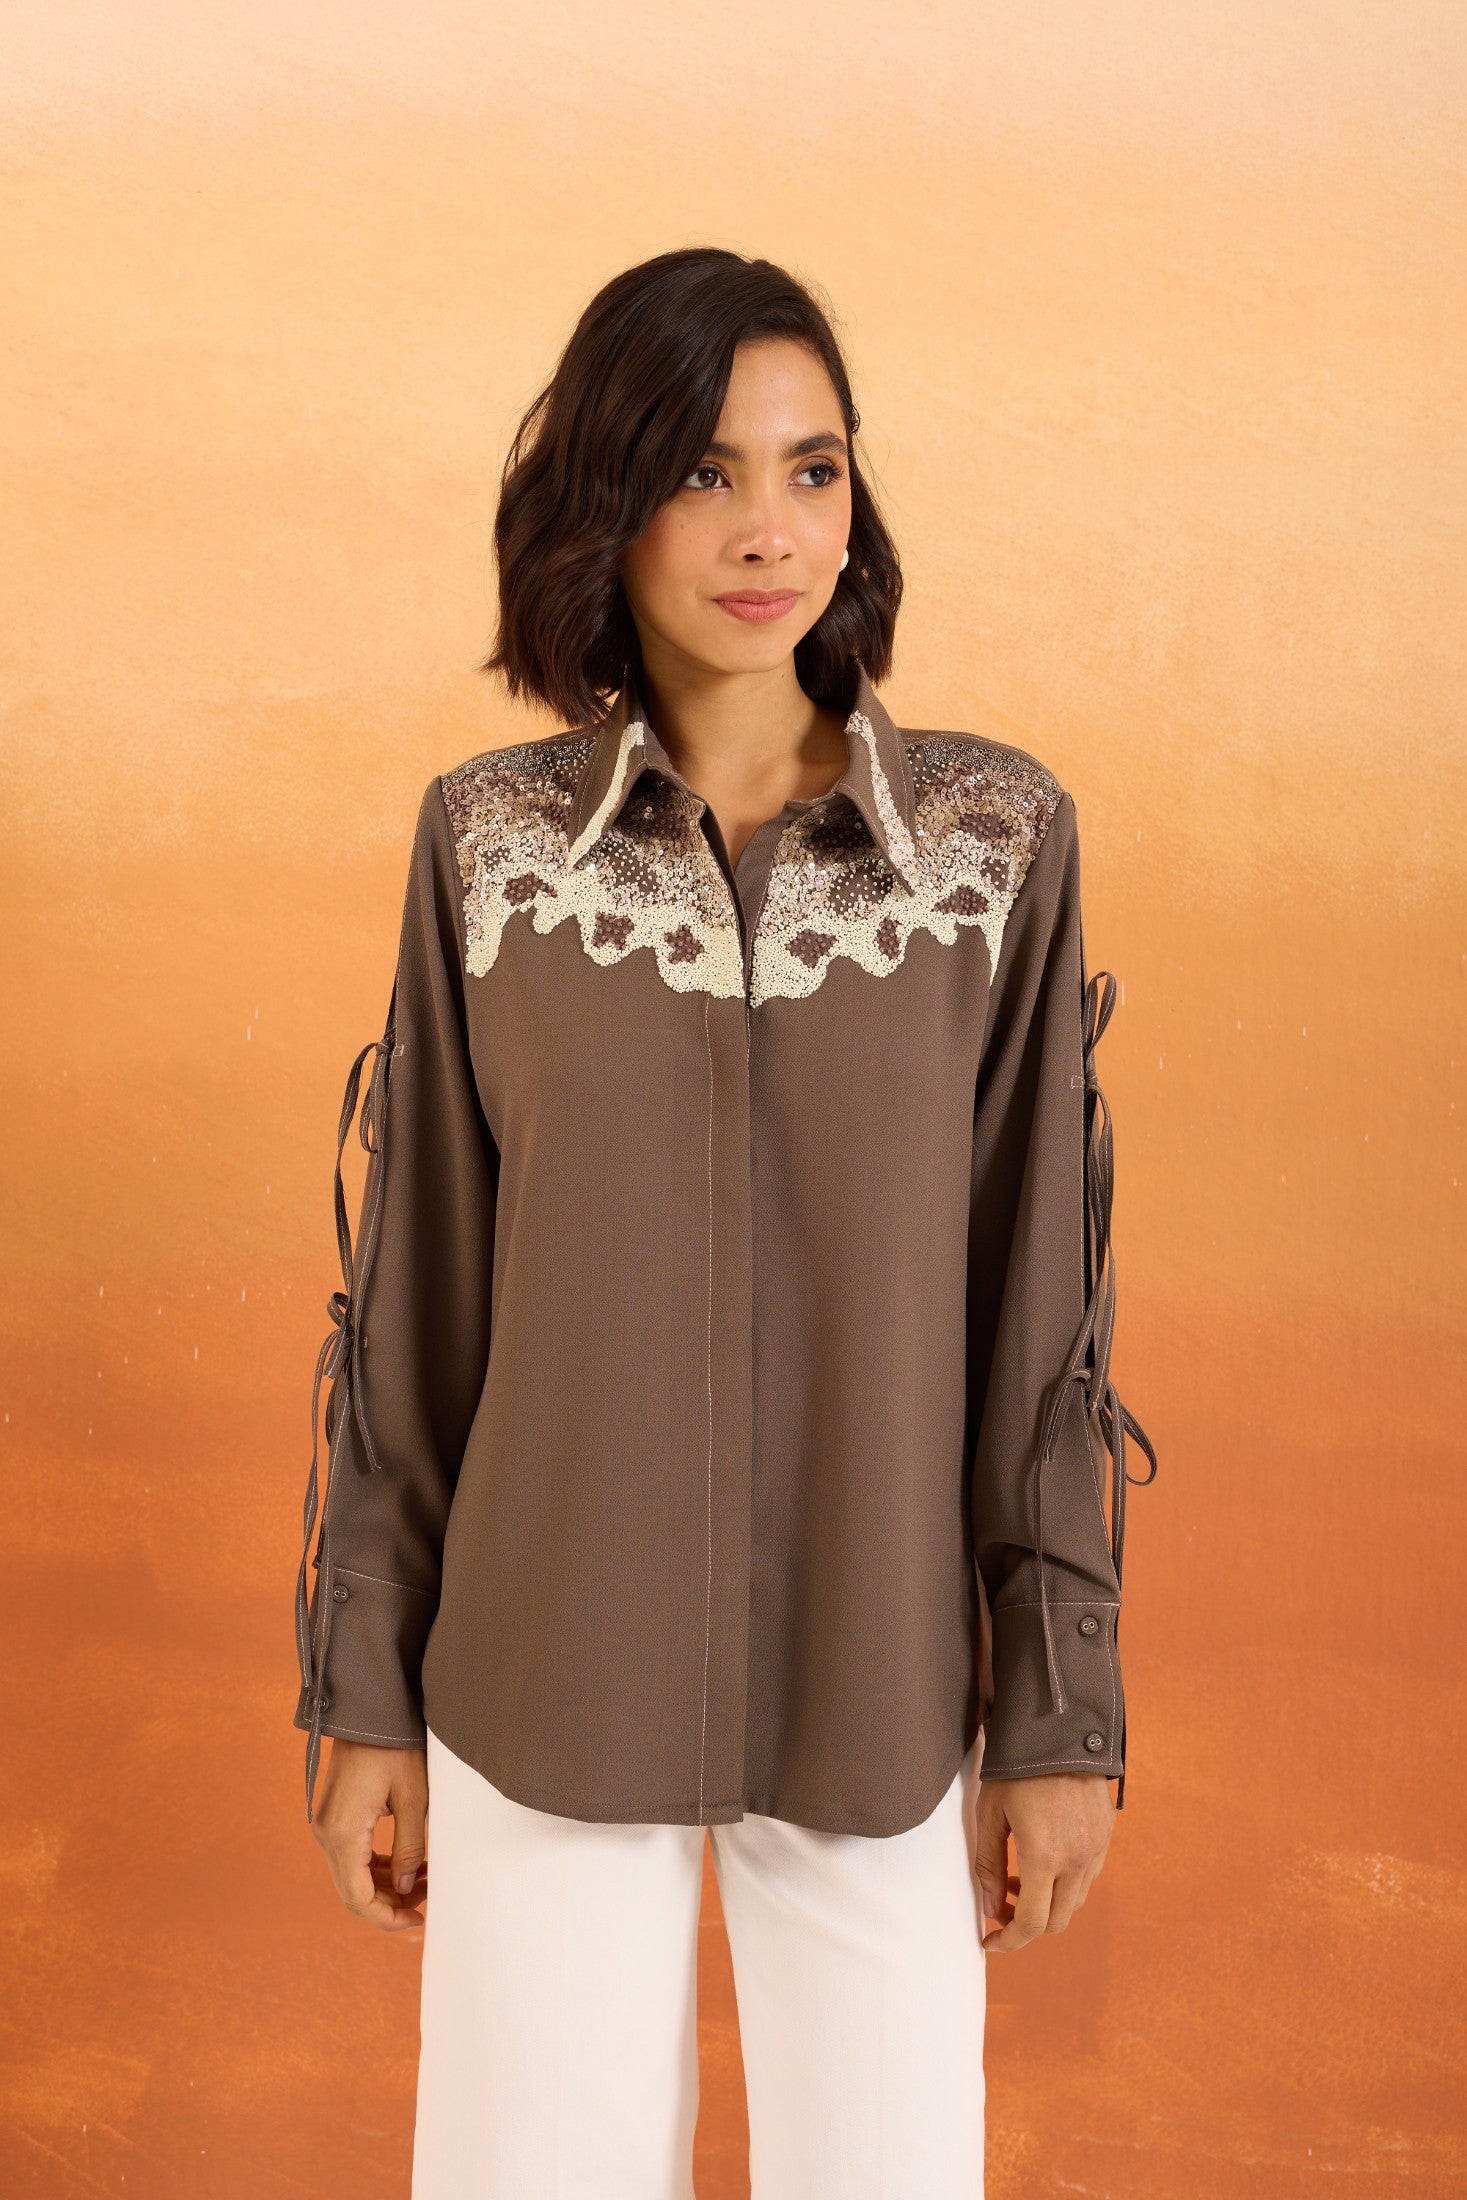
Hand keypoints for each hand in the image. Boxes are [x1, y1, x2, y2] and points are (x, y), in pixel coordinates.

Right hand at [310, 1739, 429, 1932]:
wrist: (370, 1712)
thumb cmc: (396, 1749)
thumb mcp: (414, 1799)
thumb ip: (409, 1848)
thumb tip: (407, 1889)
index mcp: (343, 1833)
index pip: (358, 1897)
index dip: (387, 1917)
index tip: (417, 1921)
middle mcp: (326, 1833)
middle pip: (352, 1891)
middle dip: (389, 1904)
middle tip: (426, 1905)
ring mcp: (326, 1825)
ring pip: (351, 1876)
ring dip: (384, 1886)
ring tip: (424, 1882)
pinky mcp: (333, 1817)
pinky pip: (351, 1856)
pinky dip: (376, 1868)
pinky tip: (405, 1866)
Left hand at [972, 1772, 1112, 1952]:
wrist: (1058, 1729)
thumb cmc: (1016, 1768)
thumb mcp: (990, 1815)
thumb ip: (989, 1867)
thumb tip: (991, 1909)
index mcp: (1045, 1857)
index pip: (1031, 1924)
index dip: (1008, 1941)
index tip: (990, 1941)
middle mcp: (1077, 1860)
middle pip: (1056, 1921)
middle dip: (1027, 1924)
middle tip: (1002, 1905)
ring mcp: (1097, 1849)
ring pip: (1074, 1902)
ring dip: (1048, 1904)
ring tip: (1021, 1878)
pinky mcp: (1107, 1835)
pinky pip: (1088, 1877)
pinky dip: (1066, 1884)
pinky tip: (1046, 1861)